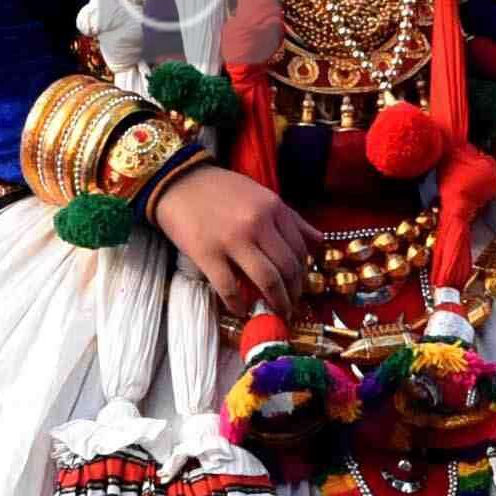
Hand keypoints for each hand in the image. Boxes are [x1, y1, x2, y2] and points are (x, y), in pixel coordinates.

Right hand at [149, 164, 316, 318]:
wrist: (176, 182)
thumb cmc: (220, 189)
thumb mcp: (261, 195)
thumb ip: (291, 218)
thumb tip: (319, 241)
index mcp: (273, 208)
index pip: (300, 249)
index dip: (303, 273)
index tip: (300, 286)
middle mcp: (257, 224)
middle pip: (287, 268)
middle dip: (294, 292)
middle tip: (291, 305)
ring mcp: (232, 240)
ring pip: (267, 280)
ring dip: (276, 302)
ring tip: (276, 312)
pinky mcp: (206, 254)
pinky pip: (230, 288)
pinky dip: (238, 304)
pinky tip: (242, 310)